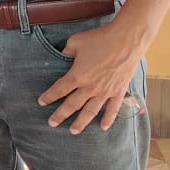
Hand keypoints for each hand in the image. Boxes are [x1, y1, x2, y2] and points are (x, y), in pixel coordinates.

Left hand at [38, 18, 146, 133]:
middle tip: (52, 123)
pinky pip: (112, 109)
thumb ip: (67, 51)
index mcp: (77, 76)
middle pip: (72, 105)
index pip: (59, 89)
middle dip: (60, 115)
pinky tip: (103, 127)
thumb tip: (62, 55)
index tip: (41, 102)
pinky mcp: (119, 91)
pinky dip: (108, 119)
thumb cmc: (100, 39)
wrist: (127, 40)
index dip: (49, 96)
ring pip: (90, 112)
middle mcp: (90, 87)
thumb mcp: (76, 41)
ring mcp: (105, 91)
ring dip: (81, 123)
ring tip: (73, 131)